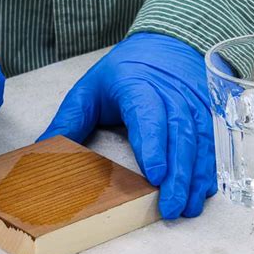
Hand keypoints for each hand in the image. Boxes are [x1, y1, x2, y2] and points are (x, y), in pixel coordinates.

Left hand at [39, 33, 215, 218]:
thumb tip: (42, 150)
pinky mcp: (204, 111)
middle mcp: (169, 94)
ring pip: (198, 140)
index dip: (153, 144)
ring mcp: (191, 102)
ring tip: (188, 207)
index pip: (147, 114)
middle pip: (178, 134)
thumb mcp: (89, 90)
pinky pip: (210, 140)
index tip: (155, 175)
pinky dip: (209, 167)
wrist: (162, 47)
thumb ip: (69, 120)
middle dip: (178, 174)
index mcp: (137, 85)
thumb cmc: (122, 71)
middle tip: (171, 207)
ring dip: (196, 176)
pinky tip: (204, 189)